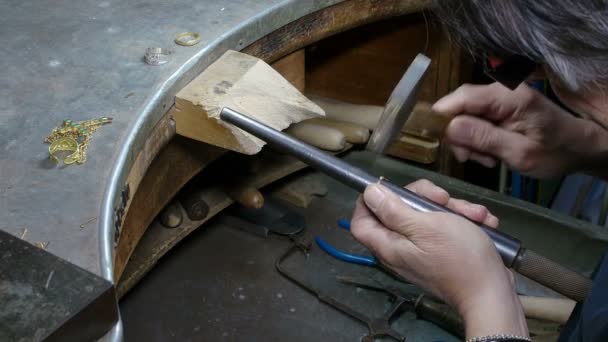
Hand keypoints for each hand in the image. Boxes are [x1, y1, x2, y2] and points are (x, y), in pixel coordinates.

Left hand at [350, 179, 527, 337]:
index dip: (369, 203)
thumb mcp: (425, 226)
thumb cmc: (458, 257)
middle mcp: (401, 249)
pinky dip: (464, 222)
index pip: (362, 222)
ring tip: (474, 215)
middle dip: (425, 199)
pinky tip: (483, 223)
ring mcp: (423, 252)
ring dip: (453, 209)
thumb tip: (369, 194)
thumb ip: (393, 210)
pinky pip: (447, 229)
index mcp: (389, 245)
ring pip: (429, 217)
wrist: (493, 293)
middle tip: (444, 198)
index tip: (390, 189)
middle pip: (399, 212)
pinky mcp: (444, 253)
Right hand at [433, 82, 607, 177]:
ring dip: (468, 139)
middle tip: (470, 159)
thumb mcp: (519, 153)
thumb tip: (449, 127)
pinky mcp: (499, 106)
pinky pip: (475, 119)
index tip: (441, 142)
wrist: (577, 149)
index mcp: (509, 97)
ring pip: (464, 114)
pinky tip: (489, 153)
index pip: (462, 97)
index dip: (443, 117)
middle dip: (458, 134)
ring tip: (486, 159)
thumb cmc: (554, 153)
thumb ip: (484, 138)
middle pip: (459, 105)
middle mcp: (501, 91)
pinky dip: (476, 138)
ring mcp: (500, 98)